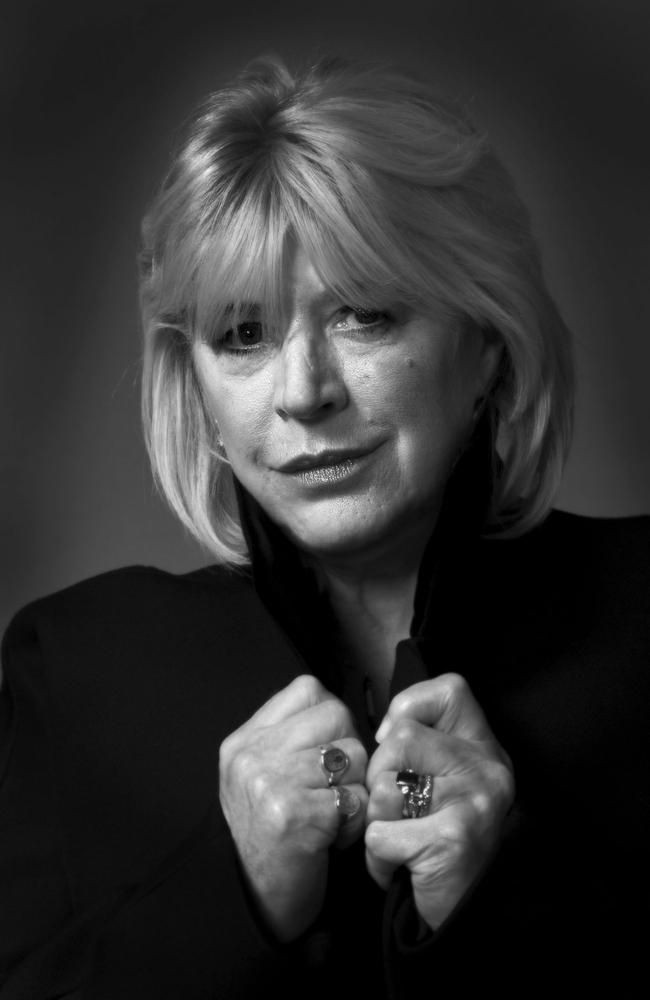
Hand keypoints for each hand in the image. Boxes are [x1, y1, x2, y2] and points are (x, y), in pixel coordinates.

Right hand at [219, 674, 367, 941]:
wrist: (253, 904)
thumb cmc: (272, 837)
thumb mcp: (264, 776)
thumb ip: (293, 738)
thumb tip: (342, 713)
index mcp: (244, 739)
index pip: (308, 690)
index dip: (333, 719)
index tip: (328, 755)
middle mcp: (251, 754)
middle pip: (337, 717)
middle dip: (351, 754)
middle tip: (334, 790)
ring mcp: (268, 781)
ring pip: (354, 756)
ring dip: (355, 790)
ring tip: (332, 816)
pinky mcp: (292, 814)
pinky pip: (355, 798)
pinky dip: (355, 822)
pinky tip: (332, 838)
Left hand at [365, 674, 513, 930]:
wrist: (463, 915)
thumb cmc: (438, 838)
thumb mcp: (443, 778)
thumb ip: (422, 741)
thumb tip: (383, 727)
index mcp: (484, 746)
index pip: (451, 689)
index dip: (411, 705)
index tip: (395, 741)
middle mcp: (488, 767)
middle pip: (401, 737)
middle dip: (380, 777)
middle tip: (397, 810)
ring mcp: (473, 801)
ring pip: (384, 786)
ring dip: (376, 823)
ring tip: (401, 841)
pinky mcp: (451, 838)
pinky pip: (381, 833)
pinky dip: (378, 858)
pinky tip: (401, 868)